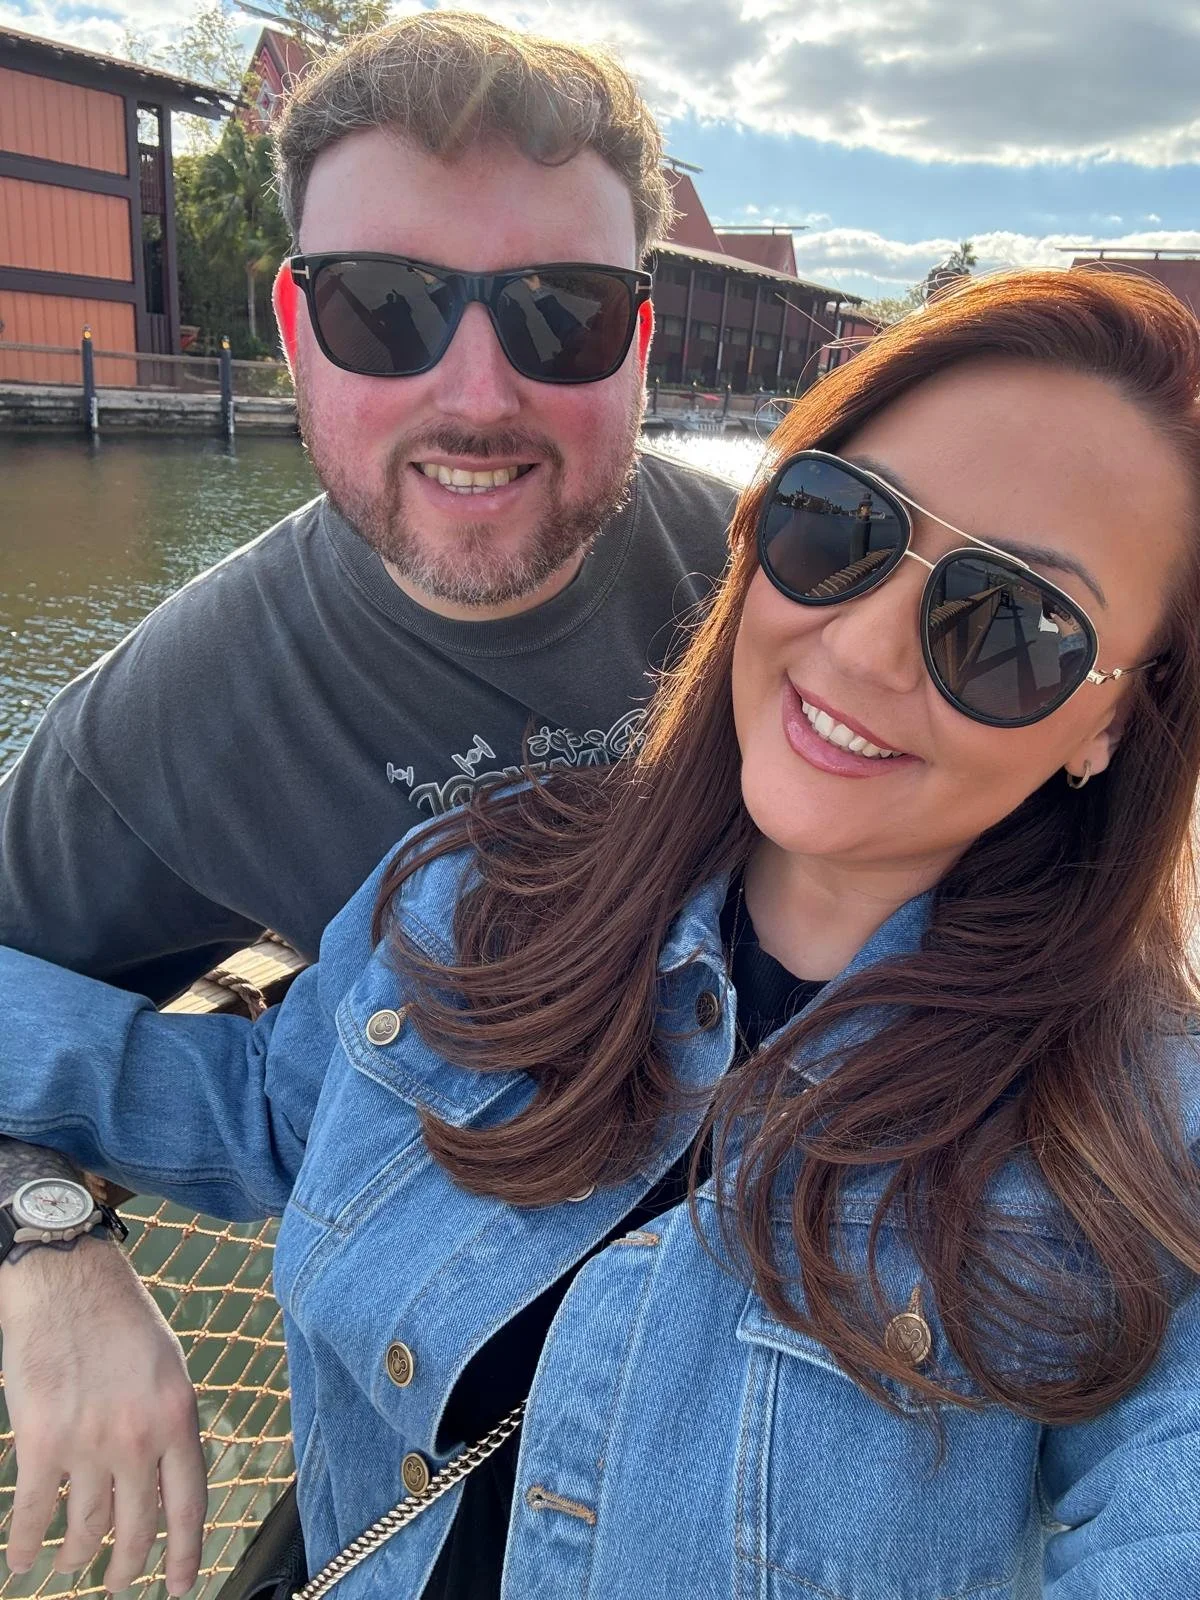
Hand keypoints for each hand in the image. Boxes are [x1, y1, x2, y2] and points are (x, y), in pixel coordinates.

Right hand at [0, 1235, 207, 1593]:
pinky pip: (33, 1514)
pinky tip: (22, 1559)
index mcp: (177, 1418)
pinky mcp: (41, 1441)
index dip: (186, 1554)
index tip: (181, 1586)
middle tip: (119, 1586)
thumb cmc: (120, 1318)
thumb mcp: (168, 1369)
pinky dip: (24, 1545)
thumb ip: (170, 1424)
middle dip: (127, 1569)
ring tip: (69, 1566)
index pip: (188, 1505)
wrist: (68, 1281)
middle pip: (136, 1530)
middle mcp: (138, 1438)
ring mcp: (89, 1443)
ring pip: (85, 1528)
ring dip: (76, 1557)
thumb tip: (168, 1479)